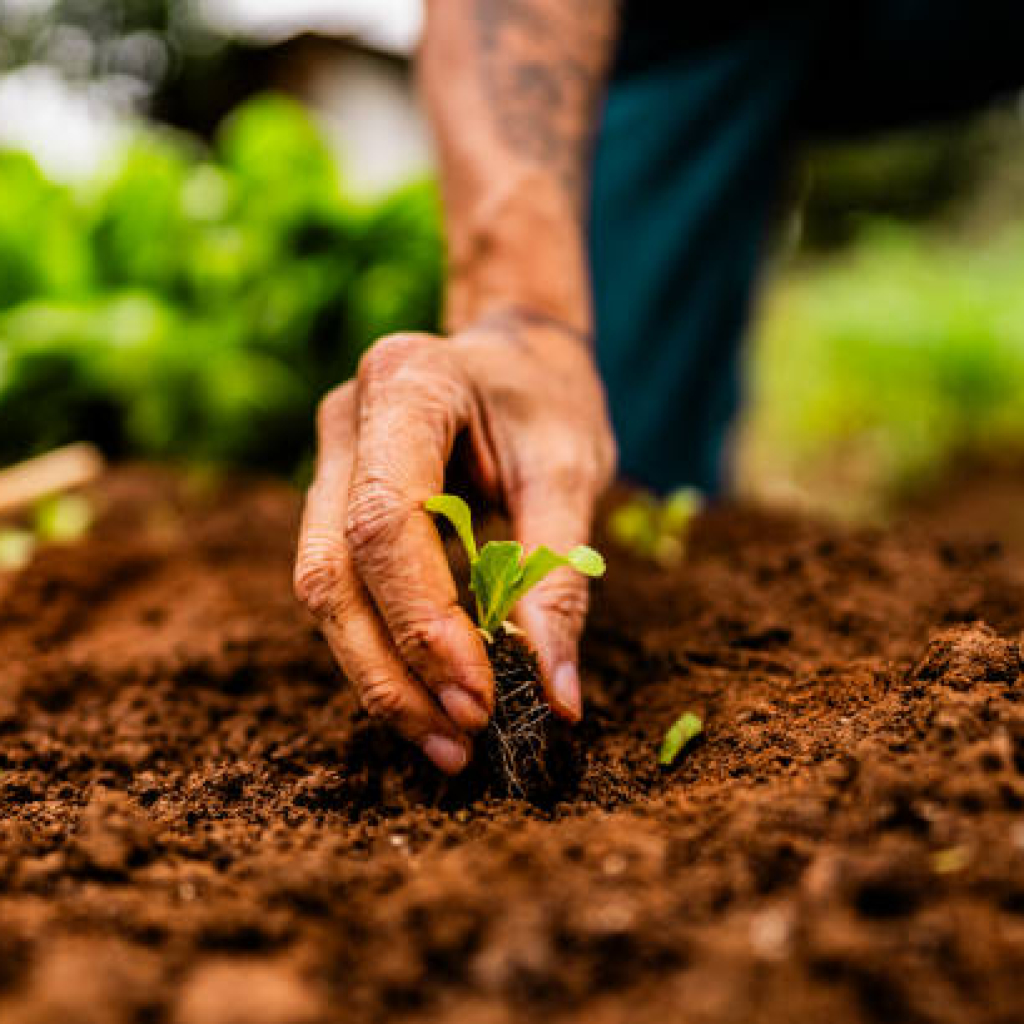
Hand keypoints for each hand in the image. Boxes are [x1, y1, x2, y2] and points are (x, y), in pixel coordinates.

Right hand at [294, 310, 614, 772]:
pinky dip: (380, 651)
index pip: (386, 520)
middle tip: (459, 743)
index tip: (481, 699)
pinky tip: (426, 700)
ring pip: (322, 589)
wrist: (517, 356)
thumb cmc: (549, 404)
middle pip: (333, 569)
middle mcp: (344, 420)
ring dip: (378, 677)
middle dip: (391, 670)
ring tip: (445, 744)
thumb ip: (557, 577)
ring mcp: (327, 460)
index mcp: (405, 383)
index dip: (423, 621)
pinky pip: (341, 587)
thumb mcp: (573, 471)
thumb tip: (557, 698)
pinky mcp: (332, 500)